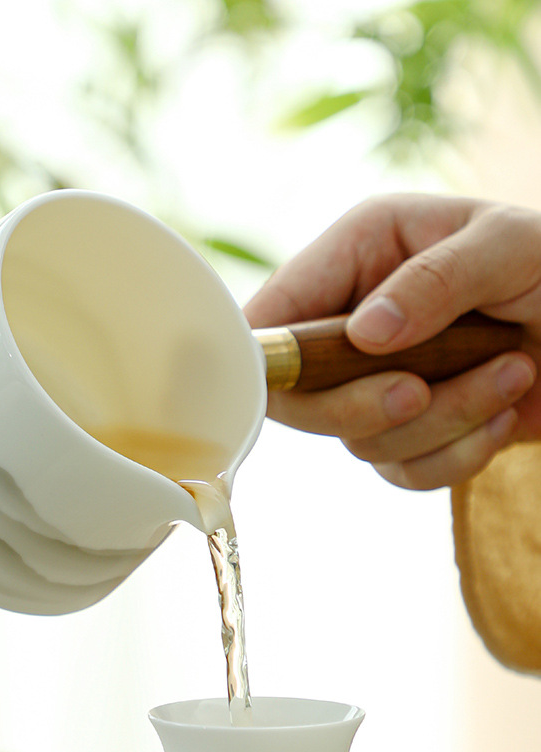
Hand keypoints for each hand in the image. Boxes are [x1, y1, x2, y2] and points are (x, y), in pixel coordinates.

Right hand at [244, 194, 540, 488]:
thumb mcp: (507, 247)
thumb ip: (434, 280)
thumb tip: (364, 334)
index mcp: (359, 253)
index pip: (275, 314)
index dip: (269, 357)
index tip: (298, 384)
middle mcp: (354, 320)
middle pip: (299, 398)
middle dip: (363, 405)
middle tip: (420, 390)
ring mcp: (378, 380)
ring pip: (362, 440)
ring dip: (445, 421)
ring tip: (514, 372)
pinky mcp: (411, 431)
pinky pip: (405, 472)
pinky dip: (460, 455)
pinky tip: (505, 412)